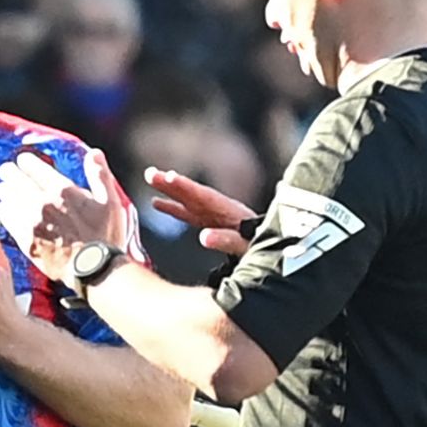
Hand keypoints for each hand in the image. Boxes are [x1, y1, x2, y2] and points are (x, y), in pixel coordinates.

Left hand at [0, 152, 127, 279]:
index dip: (26, 162)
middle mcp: (43, 203)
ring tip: (4, 188)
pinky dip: (4, 211)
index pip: (36, 168)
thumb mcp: (110, 201)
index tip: (22, 160)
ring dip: (5, 191)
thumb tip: (93, 153)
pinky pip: (7, 220)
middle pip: (17, 181)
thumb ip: (100, 175)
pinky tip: (4, 209)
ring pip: (9, 199)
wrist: (93, 268)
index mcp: (63, 190)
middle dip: (10, 173)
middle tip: (6, 171)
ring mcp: (31, 222)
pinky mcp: (25, 239)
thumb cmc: (105, 236)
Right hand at [143, 165, 257, 254]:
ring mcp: (214, 215)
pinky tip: (156, 202)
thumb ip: (227, 240)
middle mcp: (221, 209)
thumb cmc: (261, 249)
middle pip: (194, 193)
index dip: (186, 187)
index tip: (169, 177)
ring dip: (170, 189)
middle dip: (173, 184)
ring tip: (150, 177)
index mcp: (230, 212)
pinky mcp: (210, 223)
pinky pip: (188, 213)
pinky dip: (173, 207)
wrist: (276, 252)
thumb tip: (204, 236)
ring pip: (188, 199)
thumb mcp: (246, 247)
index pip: (205, 196)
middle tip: (151, 173)